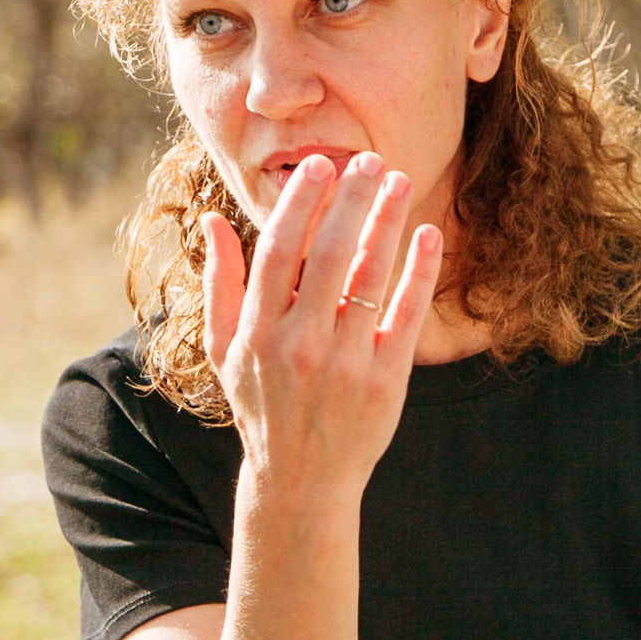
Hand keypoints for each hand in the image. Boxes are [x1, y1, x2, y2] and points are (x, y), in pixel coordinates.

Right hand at [201, 152, 441, 490]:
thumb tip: (212, 219)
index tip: (319, 165)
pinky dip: (420, 272)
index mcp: (257, 332)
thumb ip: (220, 283)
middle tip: (369, 159)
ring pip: (371, 277)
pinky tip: (428, 235)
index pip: (278, 251)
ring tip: (399, 182)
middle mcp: (299, 345)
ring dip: (386, 221)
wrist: (301, 480)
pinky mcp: (385, 382)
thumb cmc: (260, 404)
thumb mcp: (225, 350)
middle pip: (329, 254)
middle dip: (350, 199)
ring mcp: (345, 364)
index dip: (300, 203)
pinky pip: (406, 316)